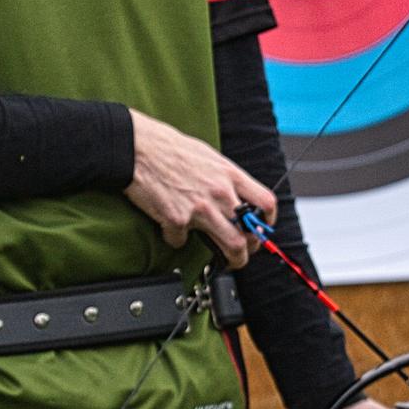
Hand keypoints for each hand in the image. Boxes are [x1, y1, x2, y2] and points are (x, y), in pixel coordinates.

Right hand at [124, 109, 276, 267]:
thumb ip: (224, 178)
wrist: (139, 148)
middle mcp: (220, 193)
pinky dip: (176, 239)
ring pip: (230, 246)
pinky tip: (171, 230)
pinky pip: (181, 241)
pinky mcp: (177, 220)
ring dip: (229, 259)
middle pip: (249, 234)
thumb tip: (232, 195)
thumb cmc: (169, 149)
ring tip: (222, 260)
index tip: (263, 229)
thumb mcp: (208, 157)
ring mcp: (200, 208)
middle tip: (242, 255)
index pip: (265, 202)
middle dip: (249, 250)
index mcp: (230, 175)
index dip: (268, 221)